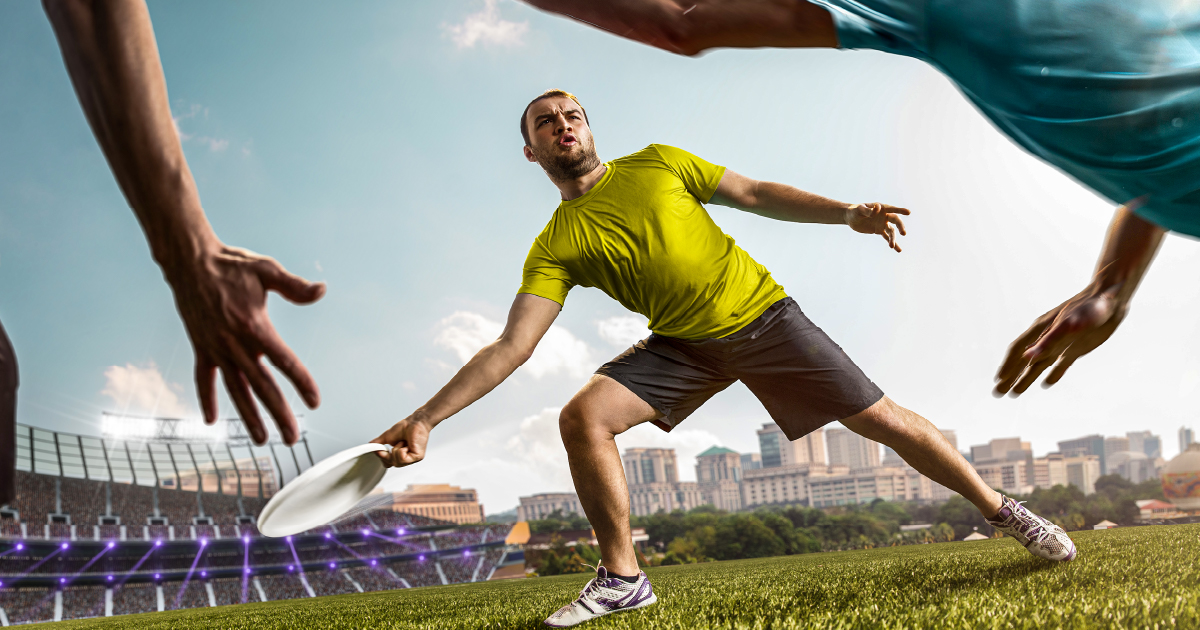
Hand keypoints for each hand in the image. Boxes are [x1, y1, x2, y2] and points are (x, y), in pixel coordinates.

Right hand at [169, 244, 324, 444]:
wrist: (190, 262)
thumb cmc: (232, 265)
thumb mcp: (267, 270)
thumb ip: (295, 286)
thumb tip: (322, 290)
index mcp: (256, 327)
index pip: (285, 362)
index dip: (302, 382)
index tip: (315, 402)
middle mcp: (235, 344)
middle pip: (262, 386)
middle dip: (278, 414)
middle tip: (292, 438)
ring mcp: (216, 349)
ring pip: (235, 390)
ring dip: (248, 417)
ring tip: (262, 440)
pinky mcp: (201, 348)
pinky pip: (204, 379)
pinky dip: (206, 398)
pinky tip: (211, 420)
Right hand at [371, 415, 431, 467]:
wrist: (414, 421)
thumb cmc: (405, 427)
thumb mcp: (387, 436)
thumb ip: (378, 443)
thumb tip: (370, 445)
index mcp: (399, 455)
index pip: (388, 464)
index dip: (382, 458)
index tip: (379, 450)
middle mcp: (406, 458)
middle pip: (391, 464)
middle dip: (388, 454)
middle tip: (391, 445)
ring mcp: (412, 459)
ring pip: (397, 462)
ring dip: (396, 450)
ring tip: (402, 442)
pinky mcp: (417, 457)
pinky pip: (403, 459)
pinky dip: (401, 449)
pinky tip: (406, 444)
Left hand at [846, 203, 908, 251]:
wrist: (850, 217)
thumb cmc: (855, 211)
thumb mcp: (860, 210)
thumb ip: (869, 210)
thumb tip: (878, 208)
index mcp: (881, 208)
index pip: (892, 209)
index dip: (900, 210)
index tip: (908, 212)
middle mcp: (884, 215)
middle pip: (895, 220)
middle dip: (900, 226)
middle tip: (903, 233)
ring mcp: (882, 223)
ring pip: (891, 231)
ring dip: (893, 238)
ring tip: (892, 246)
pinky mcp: (879, 230)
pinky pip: (887, 237)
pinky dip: (892, 242)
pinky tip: (898, 250)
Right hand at [993, 287, 1126, 396]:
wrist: (1112, 299)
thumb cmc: (1090, 308)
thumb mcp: (1068, 326)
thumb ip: (1048, 342)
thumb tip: (1027, 357)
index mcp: (1041, 330)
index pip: (1018, 350)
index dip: (1008, 365)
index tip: (999, 380)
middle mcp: (1048, 338)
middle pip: (1024, 360)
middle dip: (1011, 376)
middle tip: (998, 393)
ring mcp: (1062, 344)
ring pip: (1039, 364)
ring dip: (1026, 378)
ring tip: (1015, 393)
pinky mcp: (1076, 348)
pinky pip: (1061, 364)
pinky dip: (1053, 374)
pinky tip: (1047, 383)